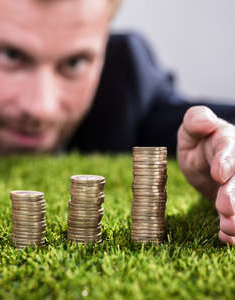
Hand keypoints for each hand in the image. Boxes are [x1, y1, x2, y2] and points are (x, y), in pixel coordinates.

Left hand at [177, 106, 234, 244]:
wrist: (207, 162)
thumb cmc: (199, 143)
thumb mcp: (191, 130)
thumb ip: (195, 121)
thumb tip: (204, 121)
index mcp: (228, 142)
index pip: (230, 148)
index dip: (226, 161)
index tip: (220, 174)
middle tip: (225, 208)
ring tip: (228, 228)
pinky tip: (228, 239)